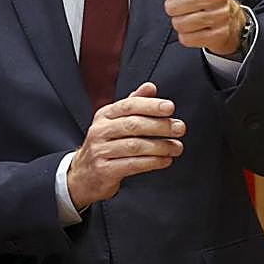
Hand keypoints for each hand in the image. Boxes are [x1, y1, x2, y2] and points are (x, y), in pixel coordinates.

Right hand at [67, 82, 185, 206]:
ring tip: (177, 147)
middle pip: (134, 125)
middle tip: (180, 128)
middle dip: (160, 126)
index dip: (150, 105)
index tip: (170, 108)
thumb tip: (151, 87)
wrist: (83, 176)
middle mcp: (100, 131)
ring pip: (135, 146)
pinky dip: (152, 162)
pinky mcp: (105, 170)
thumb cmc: (105, 145)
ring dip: (160, 146)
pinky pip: (133, 165)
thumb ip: (134, 104)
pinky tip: (165, 160)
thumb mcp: (115, 121)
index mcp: (104, 115)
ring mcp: (100, 151)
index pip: (129, 105)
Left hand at [162, 0, 245, 54]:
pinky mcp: (217, 36)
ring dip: (182, 21)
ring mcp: (218, 16)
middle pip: (171, 7)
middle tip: (189, 1)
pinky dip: (189, 36)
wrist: (230, 16)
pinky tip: (200, 27)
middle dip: (175, 6)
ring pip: (178, 23)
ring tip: (195, 13)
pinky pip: (186, 39)